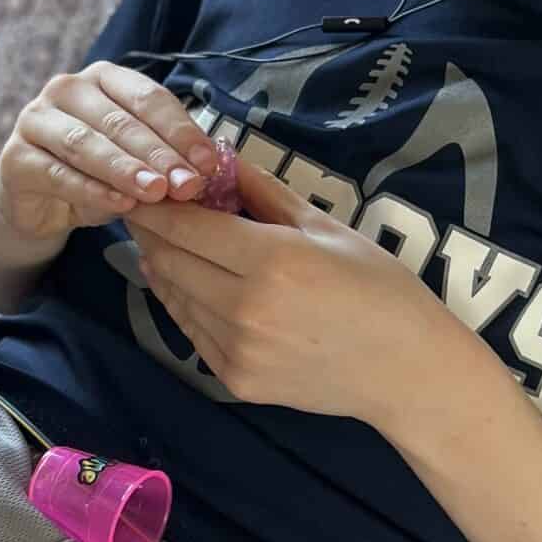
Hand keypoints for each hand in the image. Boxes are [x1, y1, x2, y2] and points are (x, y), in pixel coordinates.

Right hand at [0, 63, 219, 243]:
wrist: (39, 204)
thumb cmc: (96, 173)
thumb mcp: (135, 160)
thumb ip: (165, 157)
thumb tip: (209, 169)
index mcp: (103, 78)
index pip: (147, 97)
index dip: (180, 130)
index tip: (208, 163)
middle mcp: (66, 89)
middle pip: (119, 120)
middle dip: (158, 154)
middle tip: (188, 184)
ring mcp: (35, 120)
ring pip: (86, 143)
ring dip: (125, 169)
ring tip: (156, 192)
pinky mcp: (14, 157)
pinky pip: (58, 174)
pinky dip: (91, 190)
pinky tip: (120, 206)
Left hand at [127, 153, 450, 425]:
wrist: (405, 371)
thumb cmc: (378, 289)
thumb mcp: (326, 228)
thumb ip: (265, 195)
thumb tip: (220, 162)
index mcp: (271, 260)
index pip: (187, 227)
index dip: (154, 208)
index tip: (136, 191)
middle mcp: (245, 307)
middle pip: (169, 261)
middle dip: (150, 235)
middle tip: (143, 213)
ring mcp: (237, 349)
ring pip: (173, 298)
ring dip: (162, 268)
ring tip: (160, 245)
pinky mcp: (235, 379)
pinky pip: (191, 332)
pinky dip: (182, 304)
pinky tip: (188, 284)